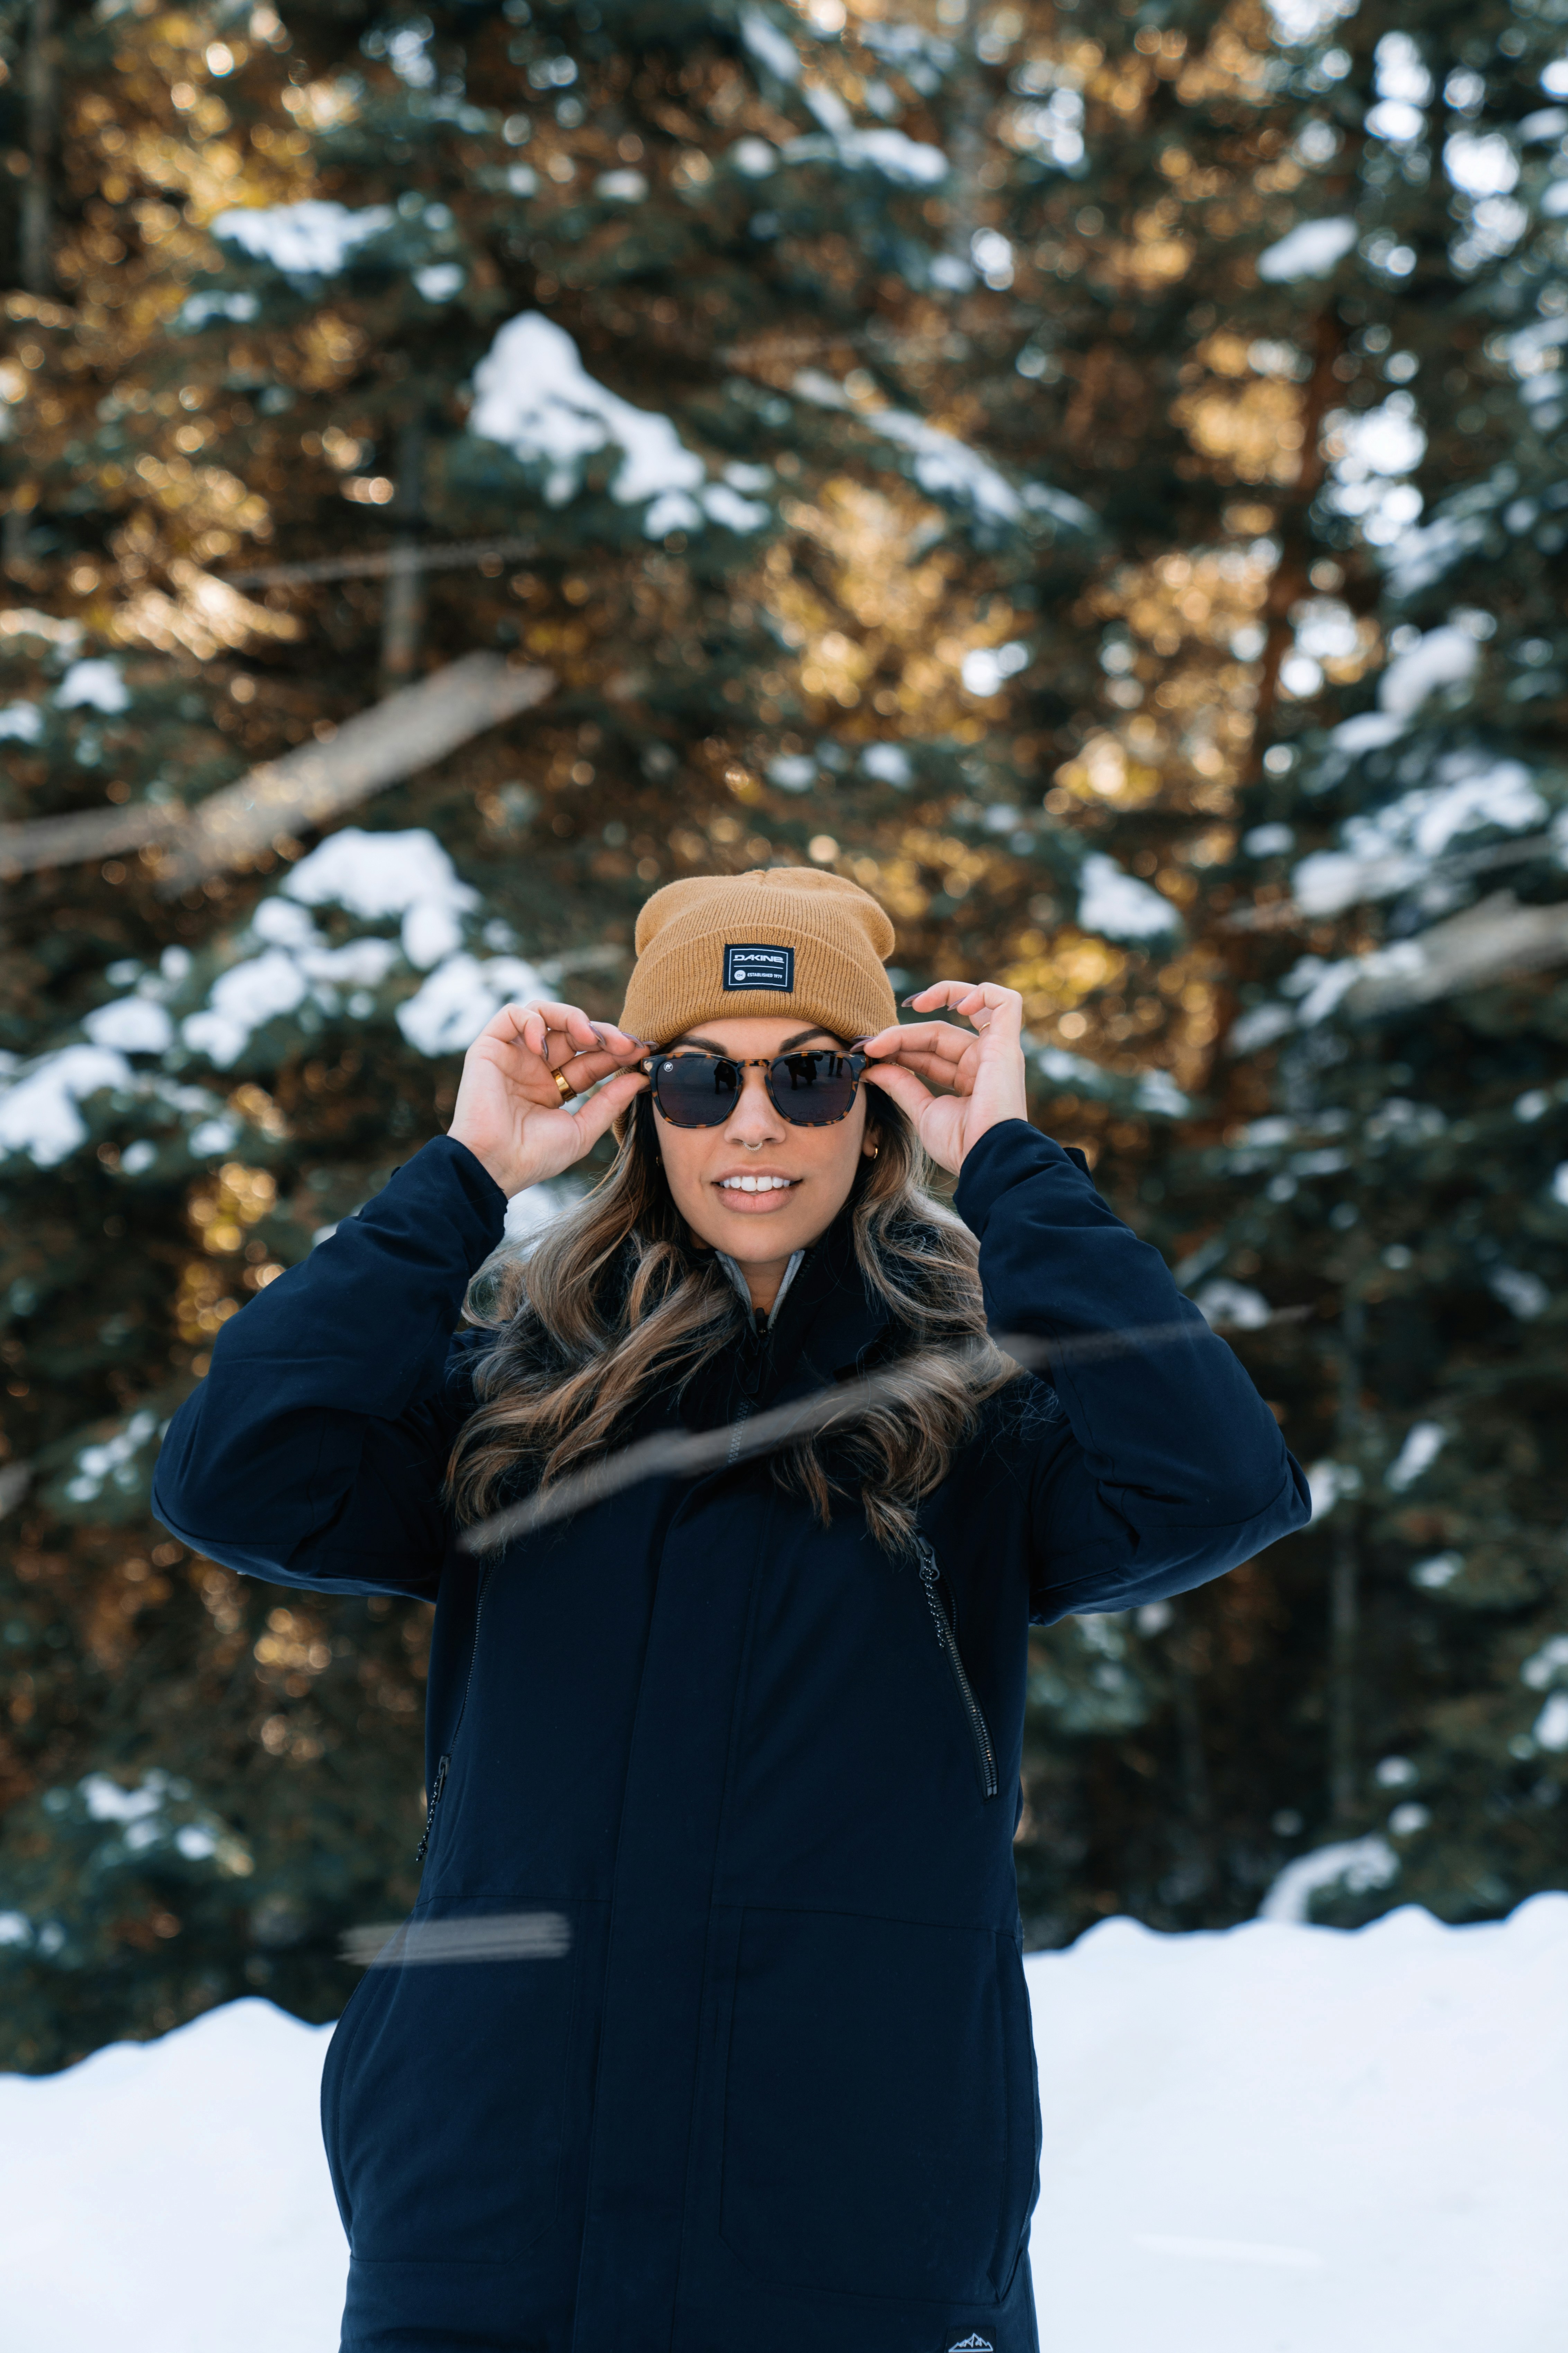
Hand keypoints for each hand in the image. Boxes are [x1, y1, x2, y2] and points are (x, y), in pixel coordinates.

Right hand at [447, 999, 647, 1197]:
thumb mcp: (582, 1130)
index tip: (642, 1051)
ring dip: (572, 1018)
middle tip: (625, 1045)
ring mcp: (513, 1056)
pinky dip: (532, 1021)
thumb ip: (610, 1102)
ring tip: (590, 1038)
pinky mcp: (489, 1048)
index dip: (616, 1051)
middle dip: (603, 1034)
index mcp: (556, 1086)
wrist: (494, 1165)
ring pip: (546, 1014)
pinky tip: (545, 1048)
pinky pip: (511, 1015)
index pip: (591, 1058)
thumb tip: (640, 1078)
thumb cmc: (534, 1156)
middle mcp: (535, 1067)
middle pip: (574, 1033)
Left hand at [856, 980, 1027, 1175]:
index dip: (897, 1046)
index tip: (867, 1053)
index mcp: (966, 1079)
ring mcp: (997, 1052)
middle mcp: (983, 1062)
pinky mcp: (1008, 1046)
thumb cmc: (961, 1145)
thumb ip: (900, 1085)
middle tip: (870, 1045)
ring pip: (962, 1011)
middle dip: (902, 1034)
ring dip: (937, 998)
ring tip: (911, 1005)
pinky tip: (953, 1005)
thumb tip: (872, 1067)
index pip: (927, 1051)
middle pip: (937, 1032)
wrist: (986, 1160)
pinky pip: (1006, 1003)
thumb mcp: (922, 1111)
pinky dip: (981, 993)